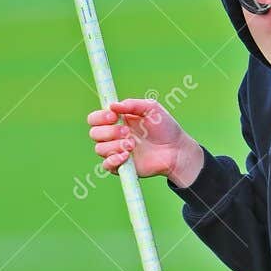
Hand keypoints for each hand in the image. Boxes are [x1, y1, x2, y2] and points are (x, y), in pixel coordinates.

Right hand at [88, 97, 203, 184]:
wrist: (176, 149)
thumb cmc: (165, 127)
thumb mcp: (151, 108)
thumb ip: (132, 104)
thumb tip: (113, 105)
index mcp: (117, 121)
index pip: (95, 119)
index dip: (99, 117)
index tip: (113, 116)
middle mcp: (114, 136)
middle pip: (94, 133)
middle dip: (109, 132)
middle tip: (127, 132)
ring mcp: (117, 151)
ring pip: (100, 149)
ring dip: (114, 145)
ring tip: (133, 145)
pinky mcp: (122, 166)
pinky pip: (107, 165)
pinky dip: (114, 160)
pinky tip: (127, 156)